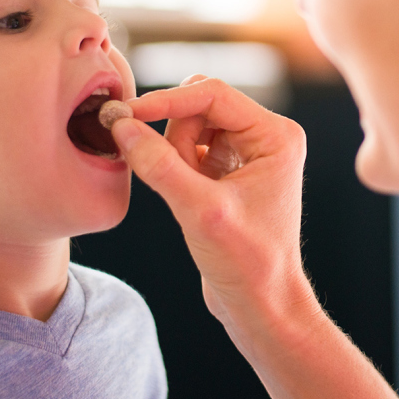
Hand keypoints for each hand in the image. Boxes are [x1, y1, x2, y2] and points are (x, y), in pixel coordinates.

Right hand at [113, 76, 398, 398]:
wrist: (262, 306)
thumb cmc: (248, 263)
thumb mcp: (200, 211)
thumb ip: (160, 166)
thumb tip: (122, 127)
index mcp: (275, 135)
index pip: (212, 93)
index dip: (166, 101)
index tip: (127, 116)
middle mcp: (265, 137)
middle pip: (199, 105)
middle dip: (172, 134)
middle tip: (167, 173)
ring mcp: (246, 154)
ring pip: (190, 126)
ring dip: (172, 152)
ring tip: (183, 194)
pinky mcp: (227, 172)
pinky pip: (188, 149)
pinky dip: (173, 165)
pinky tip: (181, 196)